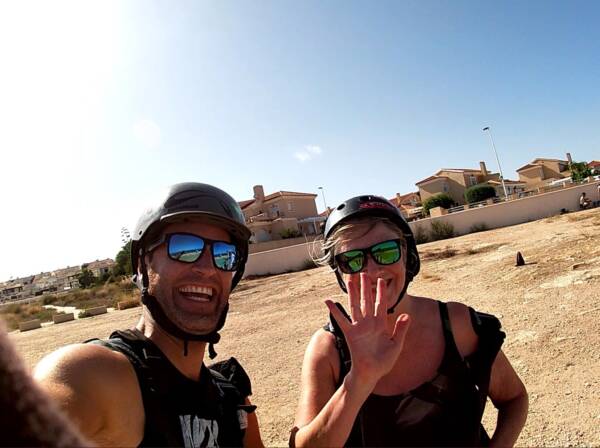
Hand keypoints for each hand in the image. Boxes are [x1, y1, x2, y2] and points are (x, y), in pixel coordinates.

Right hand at [325, 273, 410, 391]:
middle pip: (367, 301)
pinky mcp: (350, 333)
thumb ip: (401, 330)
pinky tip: (328, 301)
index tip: (380, 280)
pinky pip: (341, 320)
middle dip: (366, 287)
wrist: (370, 373)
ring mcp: (359, 327)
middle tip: (364, 273)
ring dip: (353, 293)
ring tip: (351, 280)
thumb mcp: (396, 345)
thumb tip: (406, 316)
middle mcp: (369, 323)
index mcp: (381, 324)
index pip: (381, 304)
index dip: (381, 292)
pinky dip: (335, 311)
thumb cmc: (384, 362)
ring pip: (355, 306)